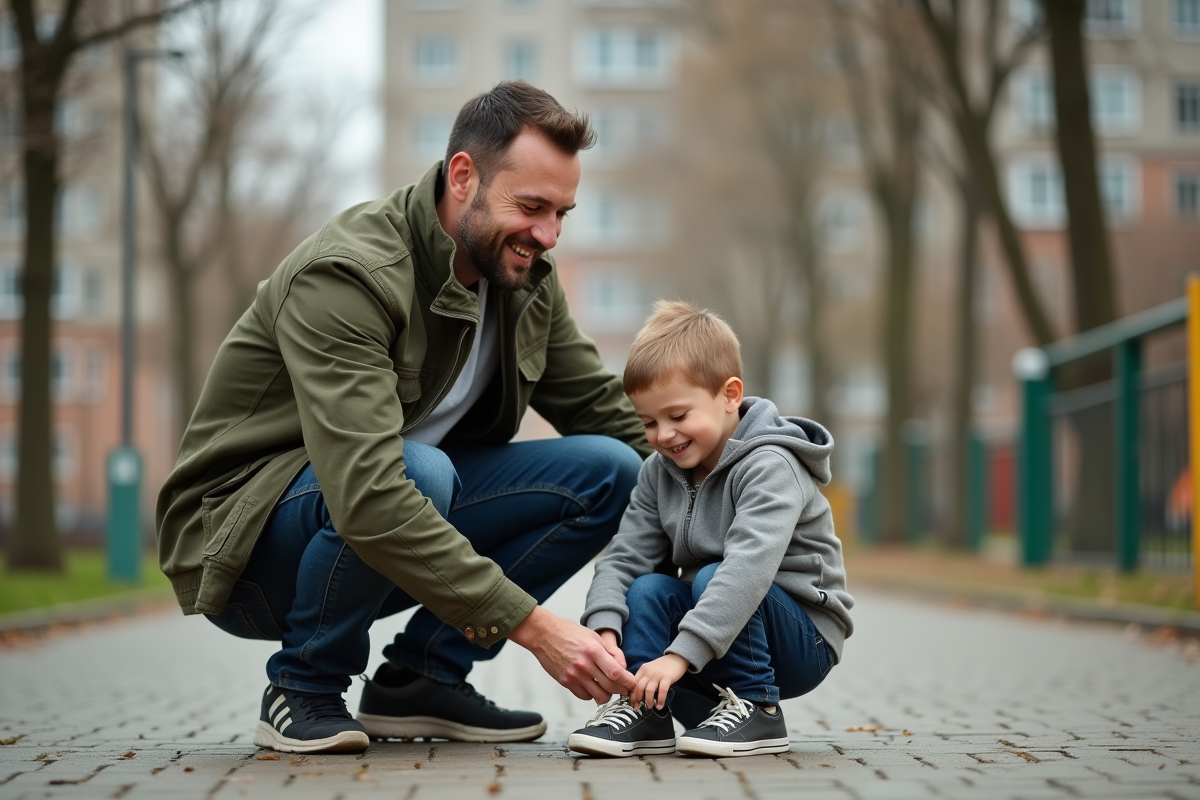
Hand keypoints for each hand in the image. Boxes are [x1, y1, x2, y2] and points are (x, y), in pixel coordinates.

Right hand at [509, 607, 635, 701]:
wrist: (544, 634)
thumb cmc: (569, 632)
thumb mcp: (594, 636)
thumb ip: (611, 652)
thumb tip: (624, 667)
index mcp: (593, 650)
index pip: (616, 672)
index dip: (628, 681)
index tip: (632, 684)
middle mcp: (584, 665)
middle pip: (610, 687)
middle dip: (620, 690)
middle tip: (623, 688)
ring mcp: (574, 675)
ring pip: (598, 696)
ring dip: (606, 694)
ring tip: (606, 687)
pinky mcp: (565, 682)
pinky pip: (584, 696)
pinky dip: (591, 694)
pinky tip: (591, 685)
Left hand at [631, 653, 688, 709]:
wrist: (677, 658)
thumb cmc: (663, 666)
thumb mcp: (650, 669)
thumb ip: (644, 677)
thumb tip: (638, 693)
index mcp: (643, 669)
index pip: (633, 683)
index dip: (631, 694)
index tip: (632, 702)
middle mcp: (648, 672)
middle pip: (639, 687)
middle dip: (638, 699)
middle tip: (639, 707)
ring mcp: (657, 675)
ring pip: (649, 690)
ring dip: (648, 701)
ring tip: (650, 707)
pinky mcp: (667, 678)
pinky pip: (662, 691)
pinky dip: (660, 700)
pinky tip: (660, 706)